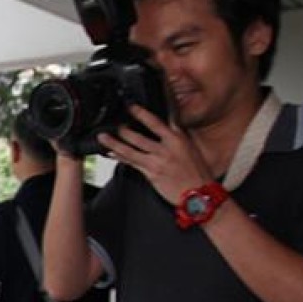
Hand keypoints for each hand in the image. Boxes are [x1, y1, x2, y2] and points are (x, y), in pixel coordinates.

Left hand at [97, 104, 213, 203]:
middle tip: (114, 125)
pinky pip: (131, 163)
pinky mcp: (151, 174)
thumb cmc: (196, 172)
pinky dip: (120, 157)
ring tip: (102, 137)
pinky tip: (111, 153)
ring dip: (114, 143)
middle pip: (138, 137)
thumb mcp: (190, 148)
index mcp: (177, 139)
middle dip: (123, 130)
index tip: (131, 107)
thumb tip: (166, 124)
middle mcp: (166, 149)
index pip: (157, 122)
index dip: (142, 114)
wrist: (199, 194)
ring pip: (130, 150)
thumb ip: (176, 136)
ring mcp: (157, 162)